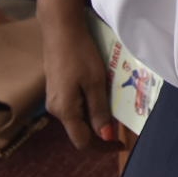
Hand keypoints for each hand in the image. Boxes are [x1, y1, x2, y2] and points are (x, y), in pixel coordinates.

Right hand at [41, 14, 119, 151]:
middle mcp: (56, 109)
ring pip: (78, 117)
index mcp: (64, 111)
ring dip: (96, 116)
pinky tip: (101, 93)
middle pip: (80, 131)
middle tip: (122, 124)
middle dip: (101, 131)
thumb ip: (99, 111)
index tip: (121, 144)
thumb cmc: (80, 54)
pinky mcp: (56, 89)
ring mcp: (54, 99)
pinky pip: (75, 105)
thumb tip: (106, 136)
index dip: (102, 147)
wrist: (60, 29)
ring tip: (115, 106)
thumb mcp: (95, 82)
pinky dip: (89, 105)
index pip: (82, 142)